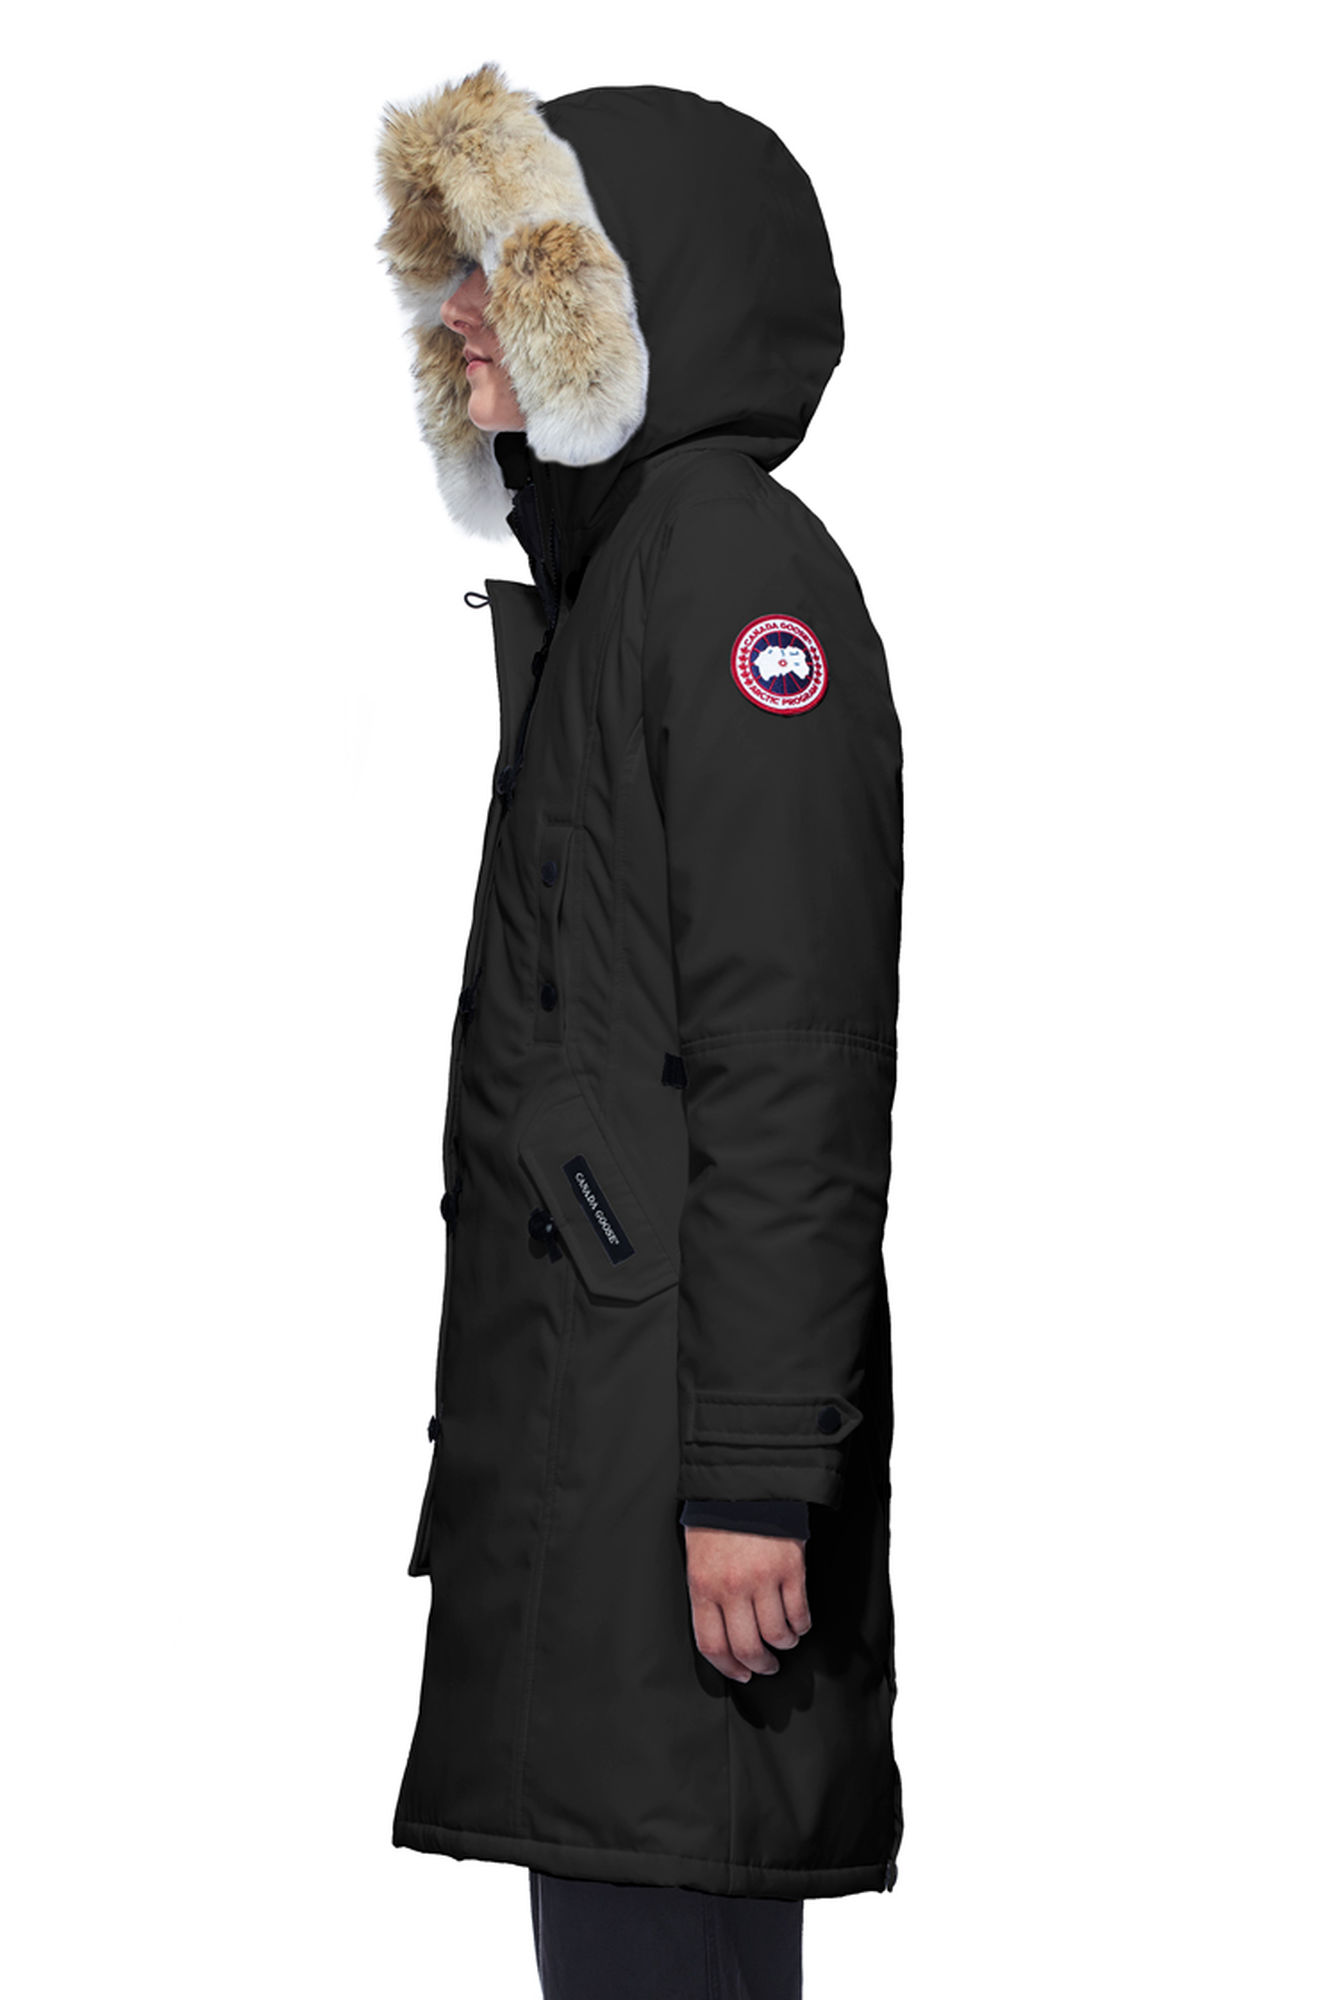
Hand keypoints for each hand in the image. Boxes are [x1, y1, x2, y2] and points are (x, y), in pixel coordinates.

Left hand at [683, 1527, 810, 1682]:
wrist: (744, 1480)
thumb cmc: (716, 1517)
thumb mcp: (697, 1557)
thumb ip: (706, 1594)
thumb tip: (720, 1630)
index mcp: (703, 1586)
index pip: (712, 1645)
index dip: (727, 1667)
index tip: (739, 1673)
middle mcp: (732, 1588)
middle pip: (747, 1647)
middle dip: (758, 1665)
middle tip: (765, 1666)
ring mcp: (763, 1579)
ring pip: (777, 1635)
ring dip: (783, 1645)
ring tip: (784, 1642)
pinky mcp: (791, 1569)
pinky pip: (799, 1613)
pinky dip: (801, 1625)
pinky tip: (798, 1623)